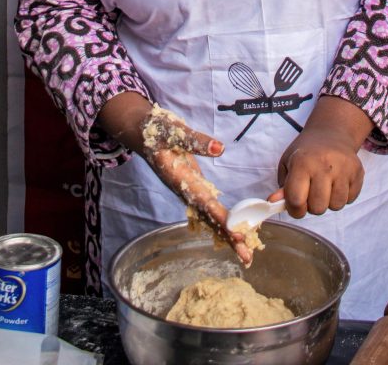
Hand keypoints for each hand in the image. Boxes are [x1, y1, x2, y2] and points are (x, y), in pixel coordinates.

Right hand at [97, 94, 253, 265]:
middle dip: (227, 236)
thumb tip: (220, 148)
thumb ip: (194, 140)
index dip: (220, 218)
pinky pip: (207, 208)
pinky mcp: (193, 185)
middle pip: (208, 217)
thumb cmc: (156, 130)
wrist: (141, 132)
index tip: (236, 232)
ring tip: (245, 252)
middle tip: (247, 256)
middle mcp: (184, 189)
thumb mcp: (173, 130)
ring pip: (209, 216)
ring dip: (226, 234)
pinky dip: (220, 221)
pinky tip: (232, 233)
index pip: (203, 201)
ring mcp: (188, 189)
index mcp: (180, 179)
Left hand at [270, 96, 372, 217]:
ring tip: (325, 187)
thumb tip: (273, 203)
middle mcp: (324, 165)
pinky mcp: (358, 172)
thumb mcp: (288, 163)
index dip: (294, 209)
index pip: (296, 199)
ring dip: (329, 202)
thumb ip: (282, 186)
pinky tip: (337, 182)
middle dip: (312, 206)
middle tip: (311, 192)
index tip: (295, 205)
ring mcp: (344, 169)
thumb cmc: (306, 151)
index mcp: (302, 162)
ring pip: (337, 206)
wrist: (331, 133)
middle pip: (318, 208)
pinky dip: (343, 196)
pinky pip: (351, 199)